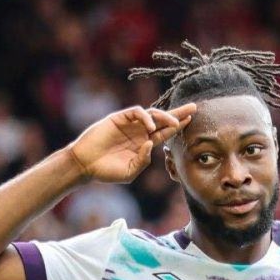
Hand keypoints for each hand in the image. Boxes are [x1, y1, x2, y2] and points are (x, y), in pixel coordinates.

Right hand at [67, 104, 195, 183]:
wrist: (85, 164)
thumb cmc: (106, 171)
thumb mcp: (129, 172)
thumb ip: (142, 161)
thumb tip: (151, 144)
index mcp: (144, 144)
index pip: (165, 133)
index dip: (178, 126)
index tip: (191, 119)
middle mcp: (139, 132)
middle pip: (163, 119)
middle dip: (178, 114)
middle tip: (194, 107)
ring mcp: (130, 124)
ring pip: (152, 114)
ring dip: (165, 117)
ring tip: (175, 122)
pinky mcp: (119, 118)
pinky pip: (136, 112)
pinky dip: (145, 117)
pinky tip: (150, 126)